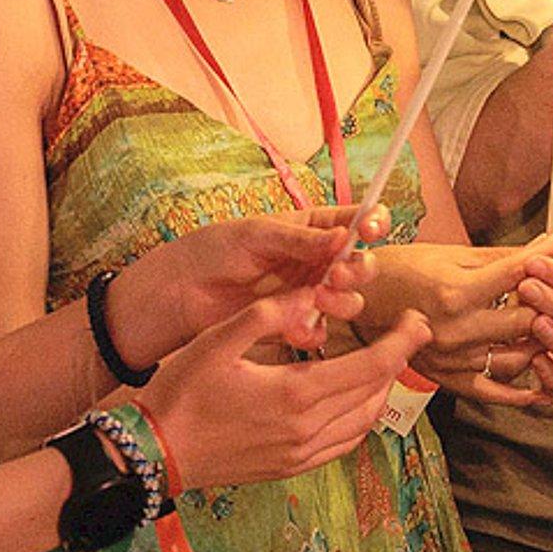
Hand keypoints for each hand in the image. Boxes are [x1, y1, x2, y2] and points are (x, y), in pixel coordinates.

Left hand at [114, 205, 393, 363]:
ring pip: (348, 300)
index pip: (359, 220)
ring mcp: (308, 293)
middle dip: (358, 269)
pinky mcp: (292, 324)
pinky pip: (319, 331)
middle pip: (362, 264)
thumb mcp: (258, 235)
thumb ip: (302, 239)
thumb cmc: (215, 250)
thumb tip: (345, 236)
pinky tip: (295, 327)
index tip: (370, 230)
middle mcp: (318, 260)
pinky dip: (313, 330)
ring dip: (341, 300)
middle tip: (336, 274)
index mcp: (315, 227)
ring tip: (317, 299)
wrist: (178, 295)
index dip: (373, 223)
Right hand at [138, 290, 431, 488]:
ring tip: (387, 357)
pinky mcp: (289, 467)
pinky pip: (342, 443)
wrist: (152, 453)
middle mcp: (306, 429)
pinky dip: (361, 416)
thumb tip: (311, 295)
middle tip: (411, 331)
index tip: (419, 319)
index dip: (402, 342)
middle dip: (400, 359)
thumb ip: (271, 313)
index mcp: (297, 394)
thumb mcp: (221, 338)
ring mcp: (299, 454)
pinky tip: (356, 396)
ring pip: (363, 421)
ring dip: (382, 388)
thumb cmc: (182, 392)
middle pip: (375, 393)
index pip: (372, 367)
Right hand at [368, 229, 552, 408]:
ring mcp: (453, 360)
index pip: (518, 275)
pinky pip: (494, 391)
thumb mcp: (457, 254)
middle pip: (525, 321)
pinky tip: (544, 385)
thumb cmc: (409, 269)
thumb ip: (506, 257)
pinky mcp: (449, 380)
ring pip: (517, 358)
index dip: (550, 255)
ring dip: (544, 343)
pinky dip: (522, 391)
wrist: (367, 301)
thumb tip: (550, 244)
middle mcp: (455, 331)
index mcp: (456, 293)